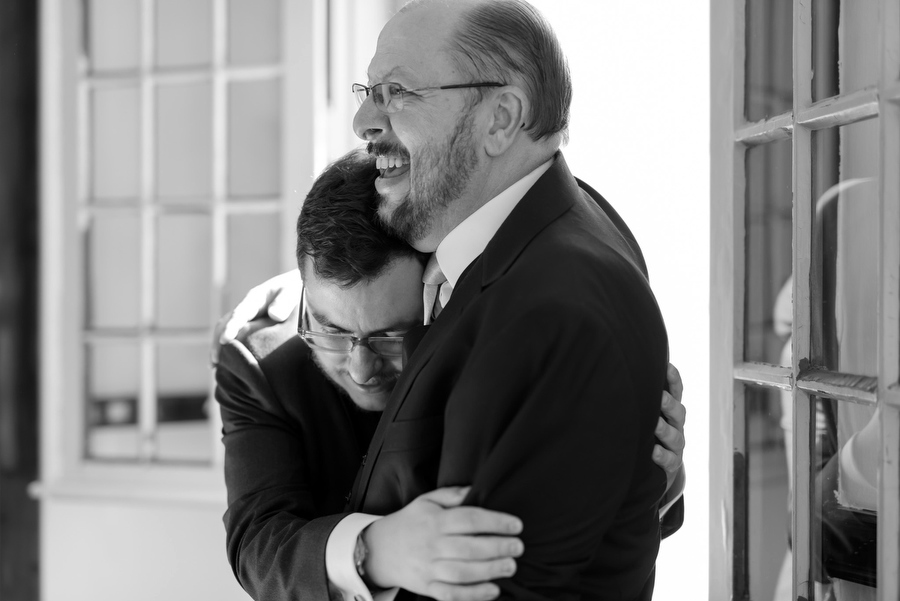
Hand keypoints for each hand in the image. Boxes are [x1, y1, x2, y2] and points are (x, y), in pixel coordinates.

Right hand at [209, 269, 302, 364]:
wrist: (298, 287)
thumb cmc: (295, 289)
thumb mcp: (291, 292)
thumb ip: (284, 302)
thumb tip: (274, 315)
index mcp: (254, 299)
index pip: (239, 314)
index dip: (231, 327)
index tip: (224, 340)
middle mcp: (247, 309)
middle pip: (225, 324)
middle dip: (217, 342)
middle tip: (214, 361)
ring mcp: (247, 319)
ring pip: (226, 332)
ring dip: (219, 348)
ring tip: (214, 367)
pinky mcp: (252, 328)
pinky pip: (237, 338)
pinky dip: (230, 350)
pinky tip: (228, 365)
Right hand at [364, 486, 523, 600]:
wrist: (379, 549)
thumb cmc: (410, 522)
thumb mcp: (426, 501)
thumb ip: (452, 495)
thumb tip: (476, 490)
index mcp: (435, 521)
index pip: (469, 519)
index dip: (496, 522)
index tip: (517, 525)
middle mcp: (432, 545)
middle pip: (469, 548)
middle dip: (498, 548)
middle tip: (518, 547)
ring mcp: (429, 569)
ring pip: (463, 573)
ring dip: (490, 571)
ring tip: (511, 566)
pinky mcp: (427, 587)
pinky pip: (452, 595)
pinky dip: (473, 595)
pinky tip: (493, 590)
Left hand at [653, 362, 685, 491]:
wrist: (656, 468)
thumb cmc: (647, 433)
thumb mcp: (648, 413)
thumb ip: (642, 396)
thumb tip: (628, 368)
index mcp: (671, 412)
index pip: (676, 393)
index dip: (674, 380)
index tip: (667, 366)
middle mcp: (676, 427)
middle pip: (679, 414)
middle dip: (670, 405)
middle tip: (661, 397)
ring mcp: (675, 447)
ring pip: (675, 437)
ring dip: (665, 430)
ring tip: (655, 425)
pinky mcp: (671, 465)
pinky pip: (670, 461)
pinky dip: (663, 456)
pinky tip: (654, 451)